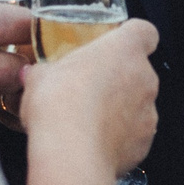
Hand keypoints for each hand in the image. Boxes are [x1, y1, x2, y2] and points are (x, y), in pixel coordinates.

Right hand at [22, 18, 159, 176]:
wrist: (70, 153)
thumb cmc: (59, 105)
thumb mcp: (39, 77)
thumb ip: (44, 71)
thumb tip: (35, 75)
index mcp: (125, 49)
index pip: (144, 31)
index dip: (131, 36)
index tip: (116, 43)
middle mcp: (145, 78)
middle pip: (139, 71)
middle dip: (117, 79)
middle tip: (88, 87)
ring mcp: (149, 113)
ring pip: (138, 105)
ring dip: (119, 109)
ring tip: (87, 119)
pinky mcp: (144, 144)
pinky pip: (134, 136)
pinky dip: (119, 138)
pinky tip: (92, 142)